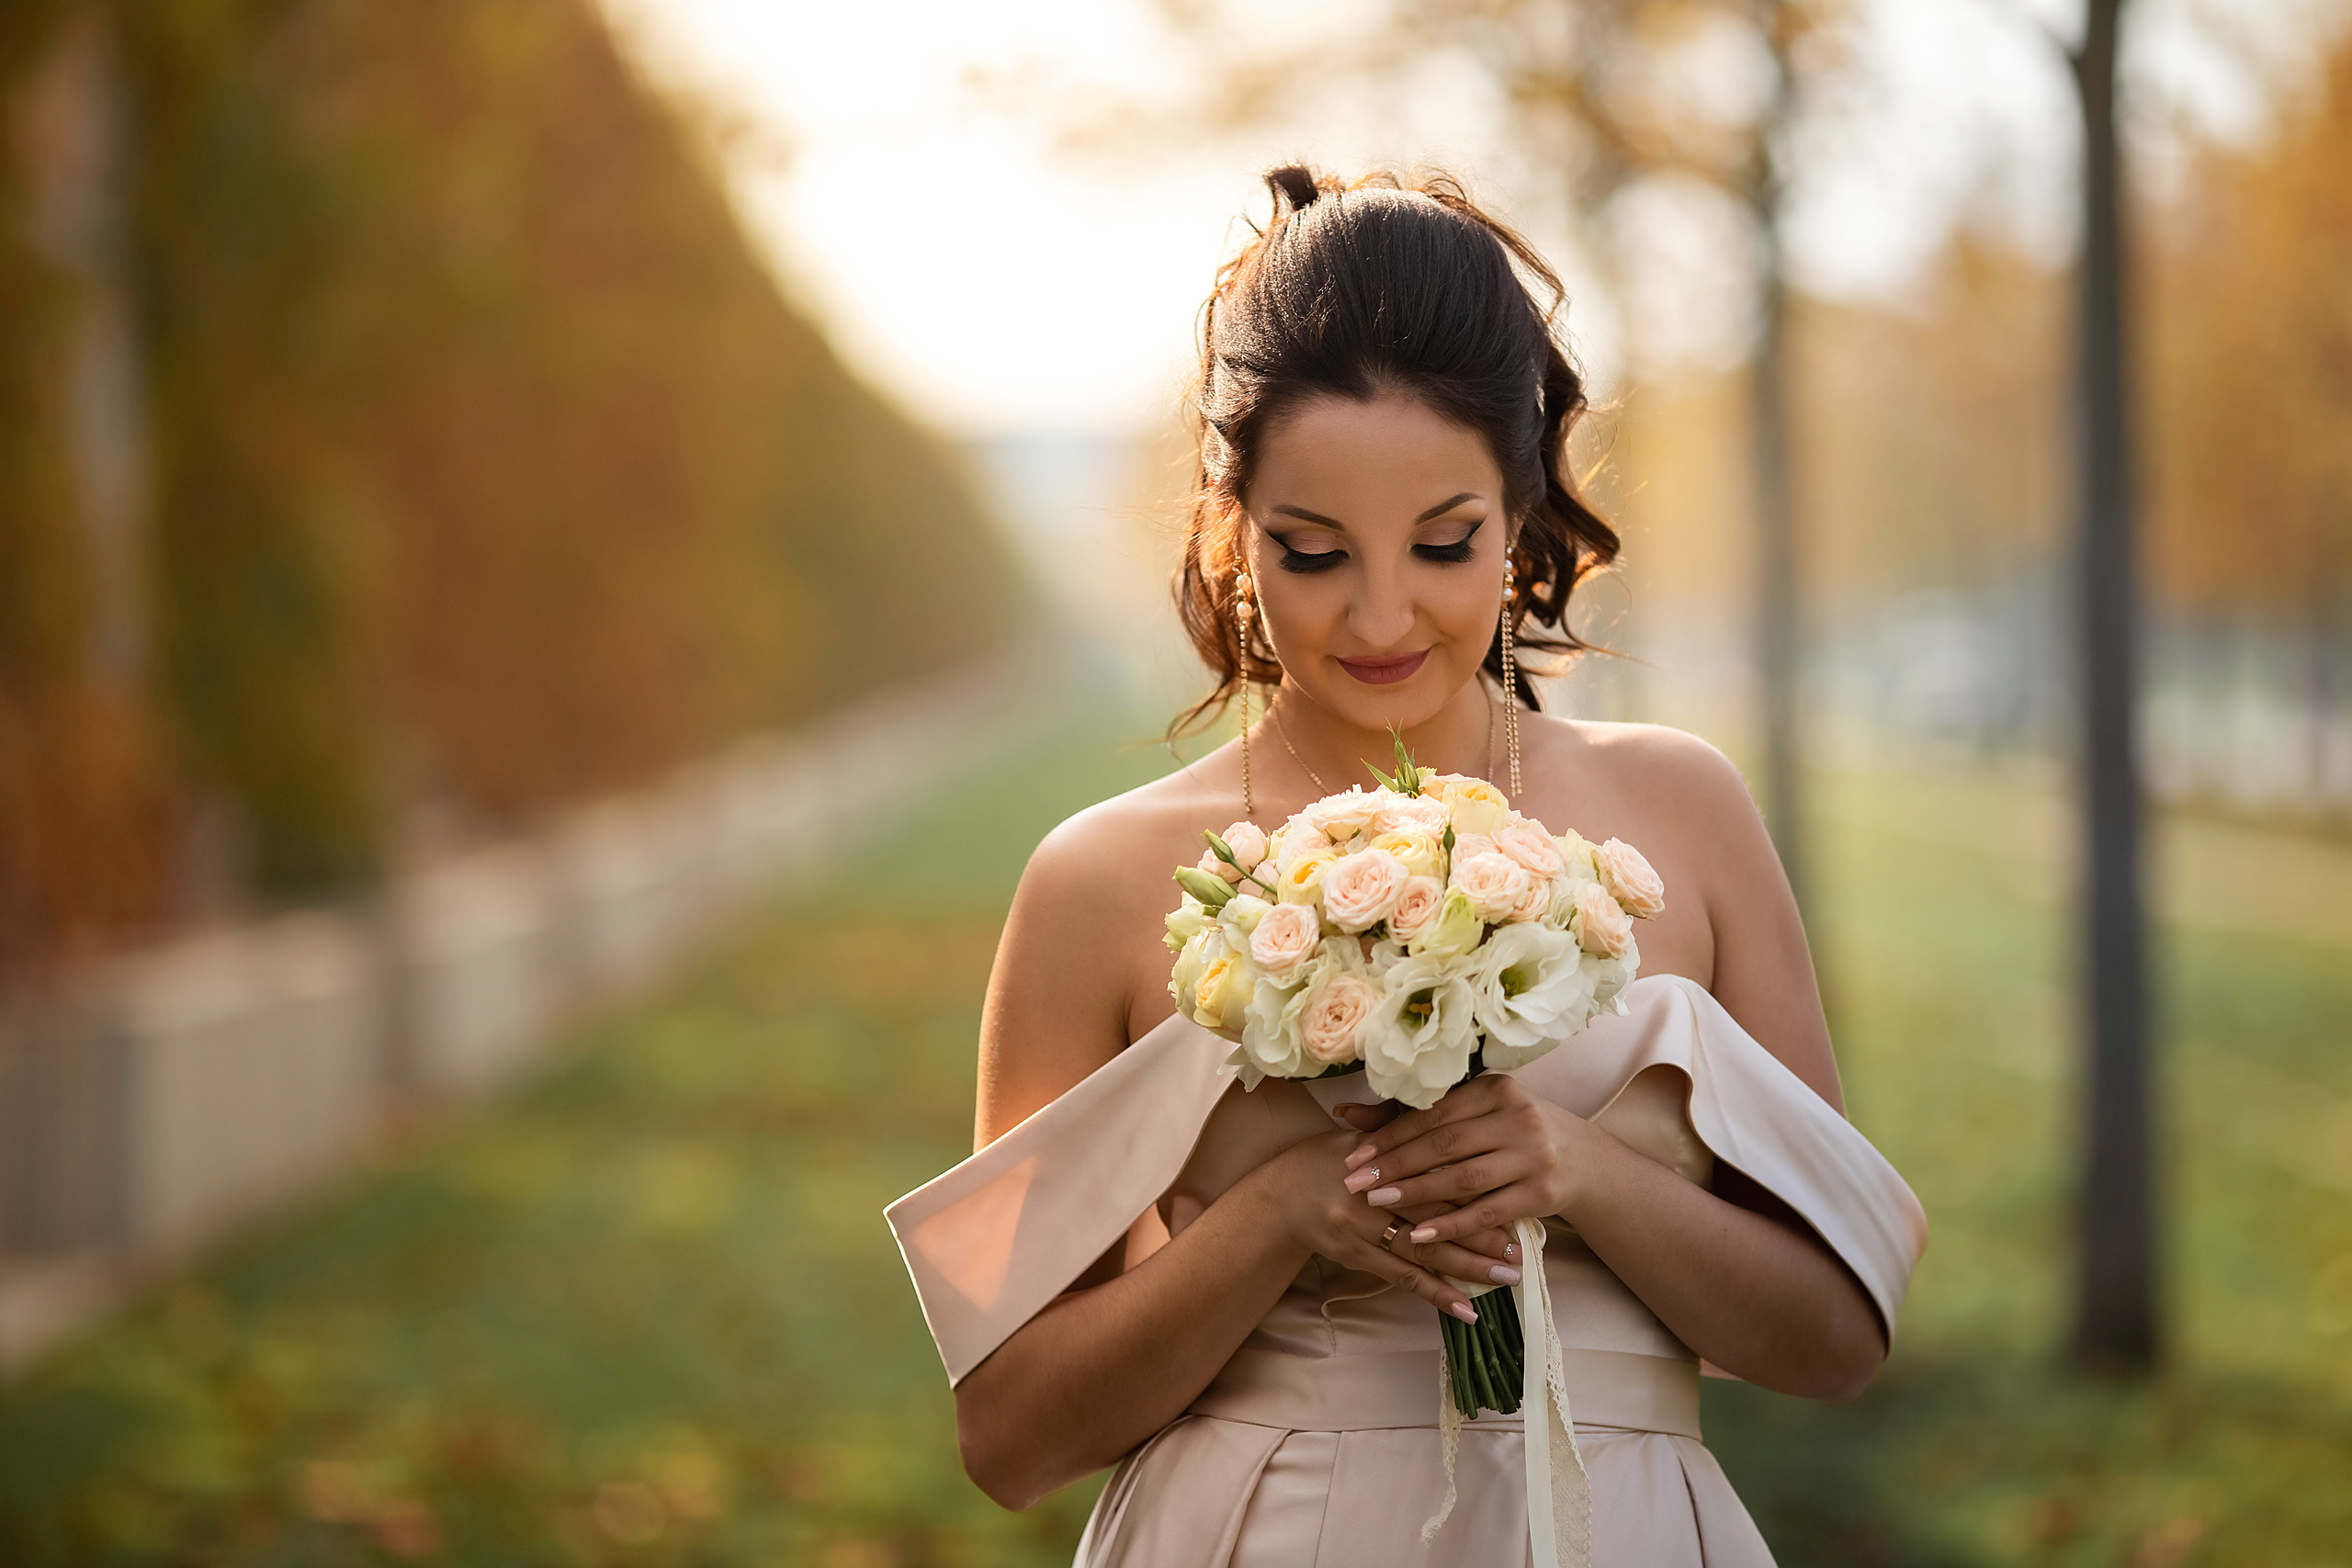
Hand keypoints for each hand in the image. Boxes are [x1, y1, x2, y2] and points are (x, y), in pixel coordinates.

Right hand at [1241, 1128, 1523, 1323]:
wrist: (1277, 1197)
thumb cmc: (1325, 1160)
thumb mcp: (1360, 1138)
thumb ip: (1402, 1130)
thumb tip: (1454, 1115)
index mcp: (1378, 1159)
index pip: (1434, 1175)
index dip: (1475, 1190)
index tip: (1514, 1201)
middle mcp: (1369, 1196)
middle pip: (1435, 1216)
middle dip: (1481, 1234)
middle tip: (1520, 1249)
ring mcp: (1361, 1230)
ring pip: (1423, 1253)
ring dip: (1468, 1268)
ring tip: (1506, 1279)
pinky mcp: (1356, 1257)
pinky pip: (1403, 1279)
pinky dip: (1436, 1294)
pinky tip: (1466, 1309)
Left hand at [1337, 1073, 1602, 1246]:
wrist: (1583, 1160)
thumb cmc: (1512, 1131)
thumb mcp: (1475, 1113)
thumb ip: (1416, 1116)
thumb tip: (1345, 1114)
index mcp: (1496, 1088)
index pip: (1433, 1113)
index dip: (1390, 1134)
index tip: (1354, 1154)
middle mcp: (1517, 1117)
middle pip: (1444, 1144)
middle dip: (1395, 1164)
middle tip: (1355, 1182)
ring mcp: (1532, 1156)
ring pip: (1464, 1178)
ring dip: (1416, 1193)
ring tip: (1378, 1202)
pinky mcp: (1541, 1193)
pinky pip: (1487, 1213)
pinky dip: (1451, 1225)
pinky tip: (1420, 1235)